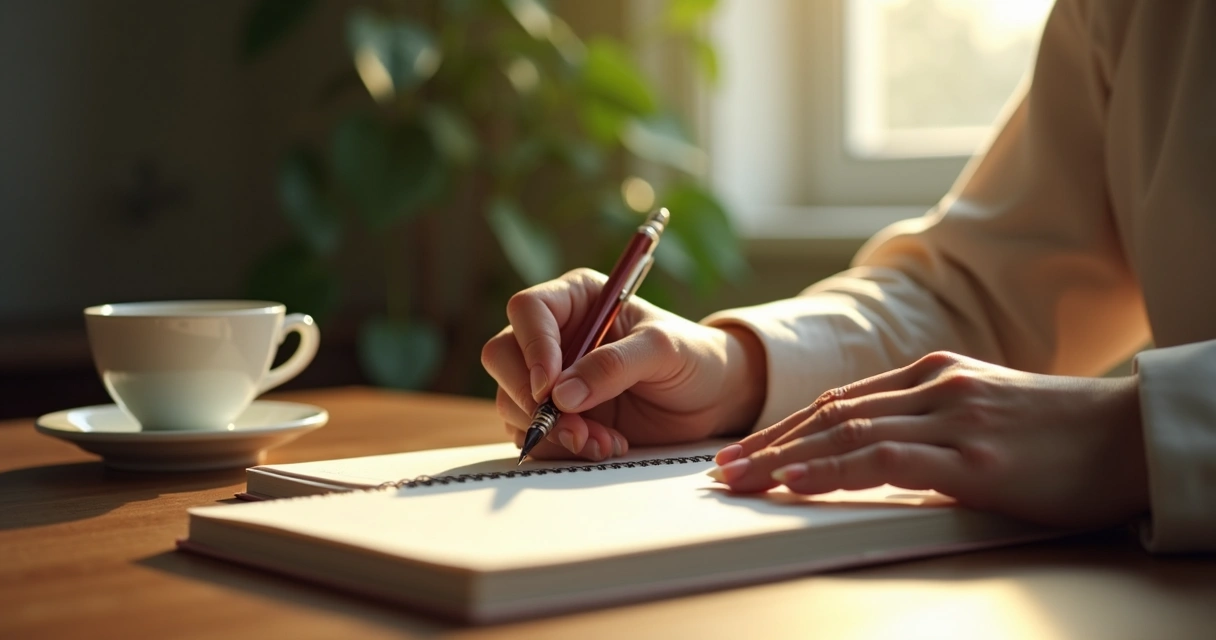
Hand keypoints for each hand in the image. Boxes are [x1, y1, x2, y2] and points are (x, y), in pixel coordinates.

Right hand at [481, 268, 765, 460]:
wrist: (712, 398)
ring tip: (603, 440)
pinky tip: (603, 444)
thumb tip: (563, 395)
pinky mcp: (557, 415)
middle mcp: (555, 335)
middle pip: (503, 356)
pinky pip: (533, 433)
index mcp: (578, 299)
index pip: (529, 310)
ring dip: (552, 430)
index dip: (532, 348)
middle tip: (573, 426)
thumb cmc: (693, 357)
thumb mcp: (664, 350)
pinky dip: (561, 447)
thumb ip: (615, 365)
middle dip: (532, 399)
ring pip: (513, 401)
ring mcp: (551, 378)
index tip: (551, 389)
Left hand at [709, 351, 1149, 527]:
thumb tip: (876, 460)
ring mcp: (953, 417)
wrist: (1134, 438)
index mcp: (935, 375)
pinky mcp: (973, 457)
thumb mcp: (985, 419)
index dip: (787, 427)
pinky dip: (831, 469)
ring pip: (845, 432)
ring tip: (740, 481)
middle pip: (830, 413)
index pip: (841, 401)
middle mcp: (935, 387)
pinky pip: (884, 458)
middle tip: (723, 470)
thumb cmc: (1063, 437)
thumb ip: (931, 429)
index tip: (748, 451)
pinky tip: (796, 481)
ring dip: (783, 458)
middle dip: (769, 443)